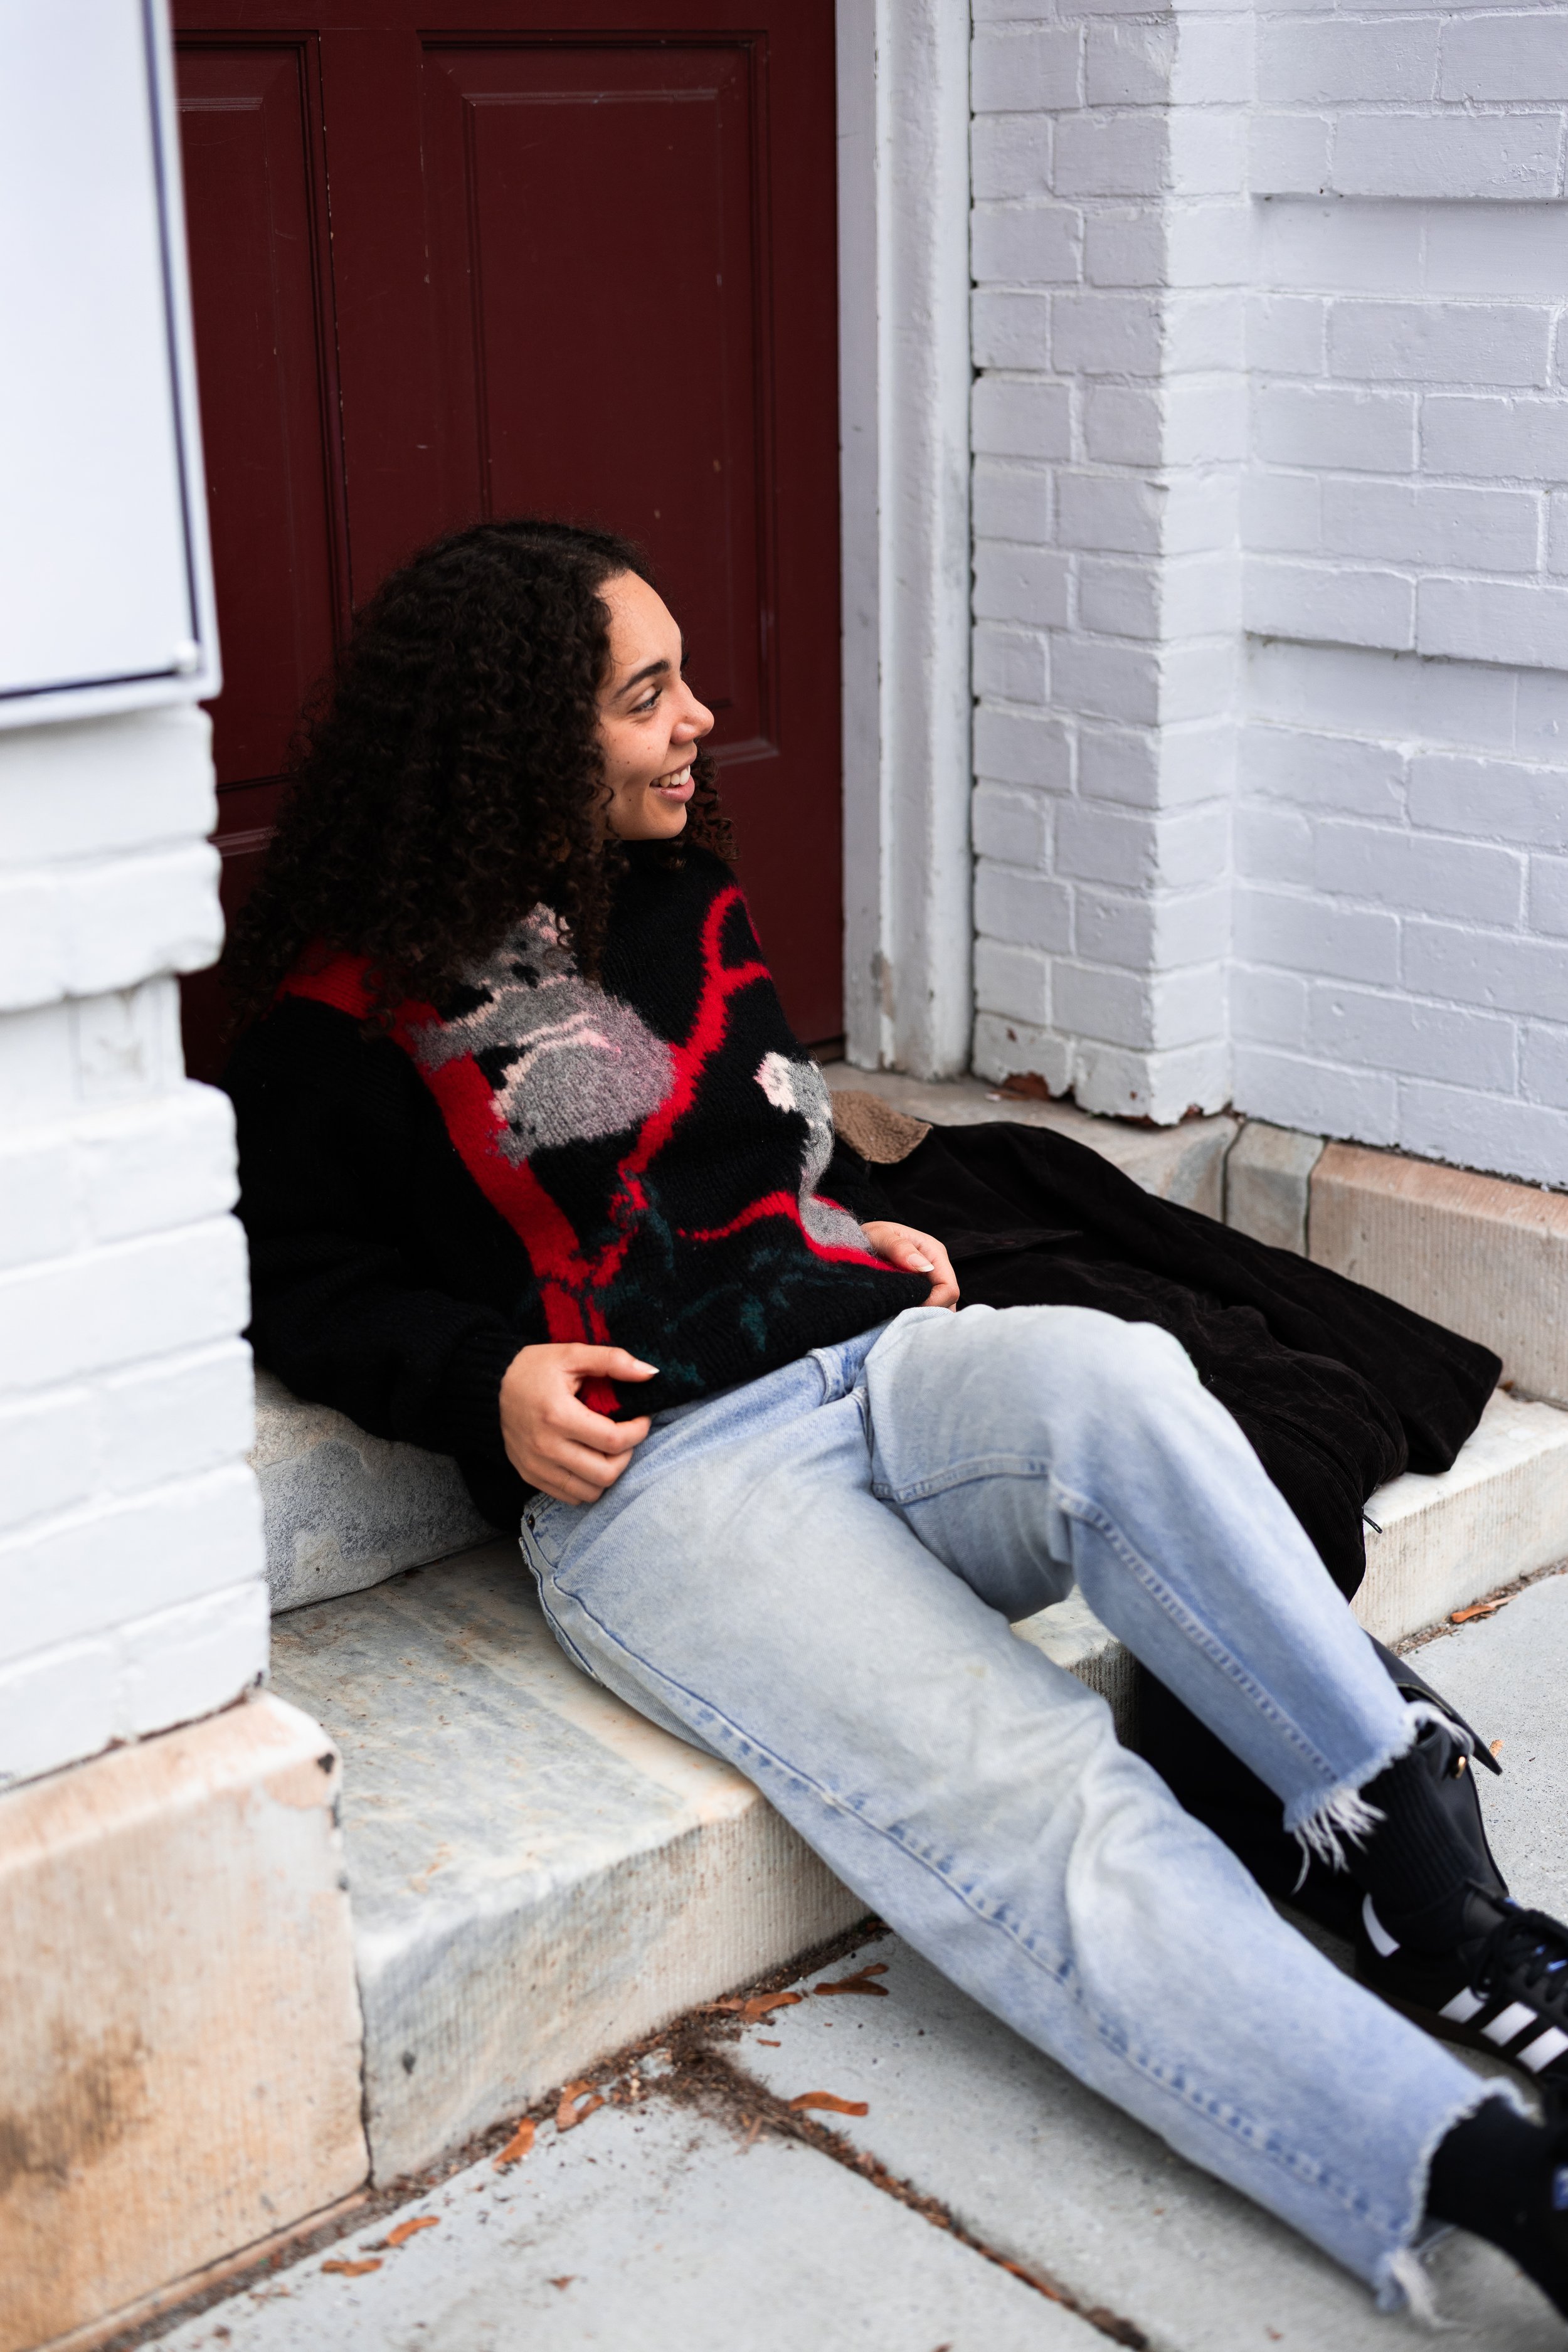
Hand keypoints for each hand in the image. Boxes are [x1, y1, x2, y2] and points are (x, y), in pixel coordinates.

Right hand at [500, 1343, 657, 1503]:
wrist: (489, 1386)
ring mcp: (536, 1466)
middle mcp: (545, 1447)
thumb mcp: (572, 1354)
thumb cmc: (533, 1368)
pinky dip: (587, 1485)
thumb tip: (650, 1373)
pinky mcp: (530, 1476)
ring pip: (590, 1492)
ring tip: (608, 1449)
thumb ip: (613, 1361)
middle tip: (625, 1435)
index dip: (638, 1431)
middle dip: (627, 1455)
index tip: (641, 1418)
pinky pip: (570, 1497)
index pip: (613, 1439)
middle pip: (605, 1473)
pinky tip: (588, 1460)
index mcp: (558, 1415)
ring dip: (608, 1473)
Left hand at [862, 1220, 959, 1309]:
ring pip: (939, 1310)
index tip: (908, 1309)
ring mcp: (930, 1281)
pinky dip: (914, 1317)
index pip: (949, 1289)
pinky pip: (926, 1310)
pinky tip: (897, 1315)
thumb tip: (922, 1266)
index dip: (933, 1304)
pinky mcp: (920, 1291)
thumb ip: (899, 1247)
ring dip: (921, 1317)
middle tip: (899, 1315)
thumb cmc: (868, 1235)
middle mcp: (937, 1268)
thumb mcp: (879, 1235)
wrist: (857, 1240)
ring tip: (897, 1315)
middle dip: (927, 1313)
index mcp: (934, 1252)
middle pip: (947, 1303)